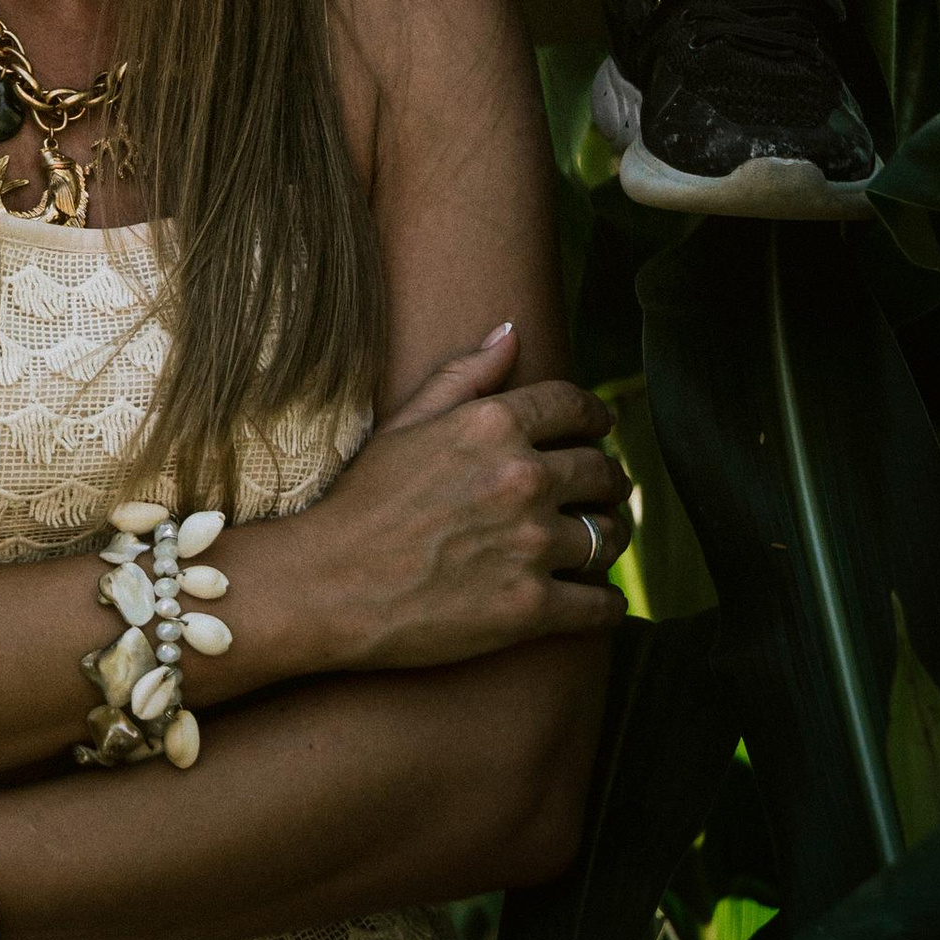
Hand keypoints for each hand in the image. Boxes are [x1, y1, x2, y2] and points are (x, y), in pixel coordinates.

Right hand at [286, 325, 628, 671]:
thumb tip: (512, 332)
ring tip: (595, 543)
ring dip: (607, 537)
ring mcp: (529, 544)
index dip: (596, 417)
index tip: (601, 429)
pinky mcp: (532, 606)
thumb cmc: (364, 501)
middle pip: (602, 471)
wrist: (331, 586)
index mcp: (492, 425)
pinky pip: (602, 603)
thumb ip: (464, 375)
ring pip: (608, 535)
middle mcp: (521, 478)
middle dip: (608, 480)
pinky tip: (599, 601)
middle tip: (604, 492)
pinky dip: (607, 604)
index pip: (575, 407)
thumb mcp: (405, 423)